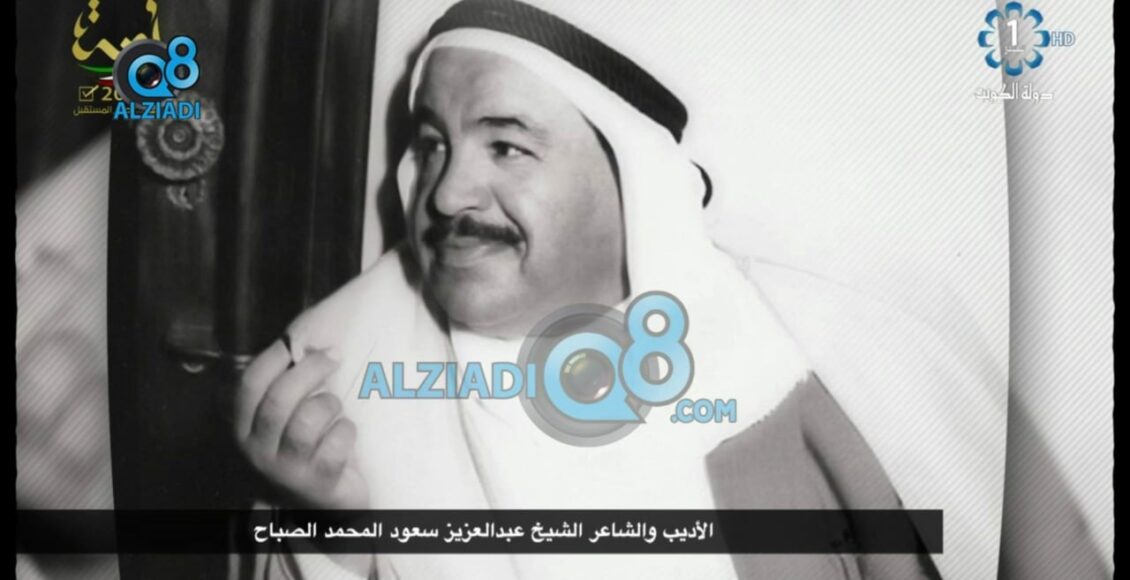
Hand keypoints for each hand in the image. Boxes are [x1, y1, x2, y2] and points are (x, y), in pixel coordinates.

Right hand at [235, 341, 368, 509]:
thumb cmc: (304, 450)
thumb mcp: (283, 422)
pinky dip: (347, 430)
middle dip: (310, 370)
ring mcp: (287, 470)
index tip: (298, 342)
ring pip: (308, 420)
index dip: (274, 357)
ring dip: (329, 403)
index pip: (250, 384)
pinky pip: (336, 442)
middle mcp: (258, 451)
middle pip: (280, 399)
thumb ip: (285, 388)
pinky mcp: (318, 482)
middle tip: (334, 357)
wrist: (320, 507)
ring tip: (335, 407)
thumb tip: (306, 344)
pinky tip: (345, 433)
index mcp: (244, 430)